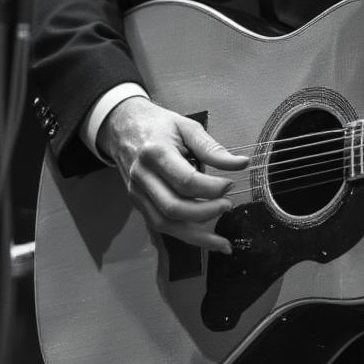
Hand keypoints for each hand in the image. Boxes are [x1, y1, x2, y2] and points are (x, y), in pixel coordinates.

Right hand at [97, 95, 248, 252]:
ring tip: (221, 238)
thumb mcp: (187, 126)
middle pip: (173, 207)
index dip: (211, 188)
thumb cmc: (158, 125)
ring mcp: (137, 193)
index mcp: (155, 153)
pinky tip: (205, 239)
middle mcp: (142, 176)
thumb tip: (241, 164)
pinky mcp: (137, 203)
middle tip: (227, 204)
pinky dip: (183, 235)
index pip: (185, 180)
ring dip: (195, 235)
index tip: (230, 184)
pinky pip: (160, 225)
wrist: (122, 126)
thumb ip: (212, 148)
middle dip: (205, 213)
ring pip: (164, 224)